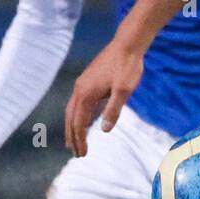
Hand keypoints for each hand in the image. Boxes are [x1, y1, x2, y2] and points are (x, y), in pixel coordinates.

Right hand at [64, 38, 144, 156]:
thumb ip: (113, 110)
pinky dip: (76, 114)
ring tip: (74, 141)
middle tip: (76, 153)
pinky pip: (77, 102)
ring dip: (72, 126)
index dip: (80, 140)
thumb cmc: (128, 67)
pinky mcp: (87, 79)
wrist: (127, 44)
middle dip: (73, 137)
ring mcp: (82, 83)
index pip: (79, 124)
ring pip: (72, 109)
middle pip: (71, 118)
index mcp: (86, 94)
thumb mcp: (124, 91)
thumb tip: (103, 130)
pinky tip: (83, 119)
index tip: (82, 154)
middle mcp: (80, 89)